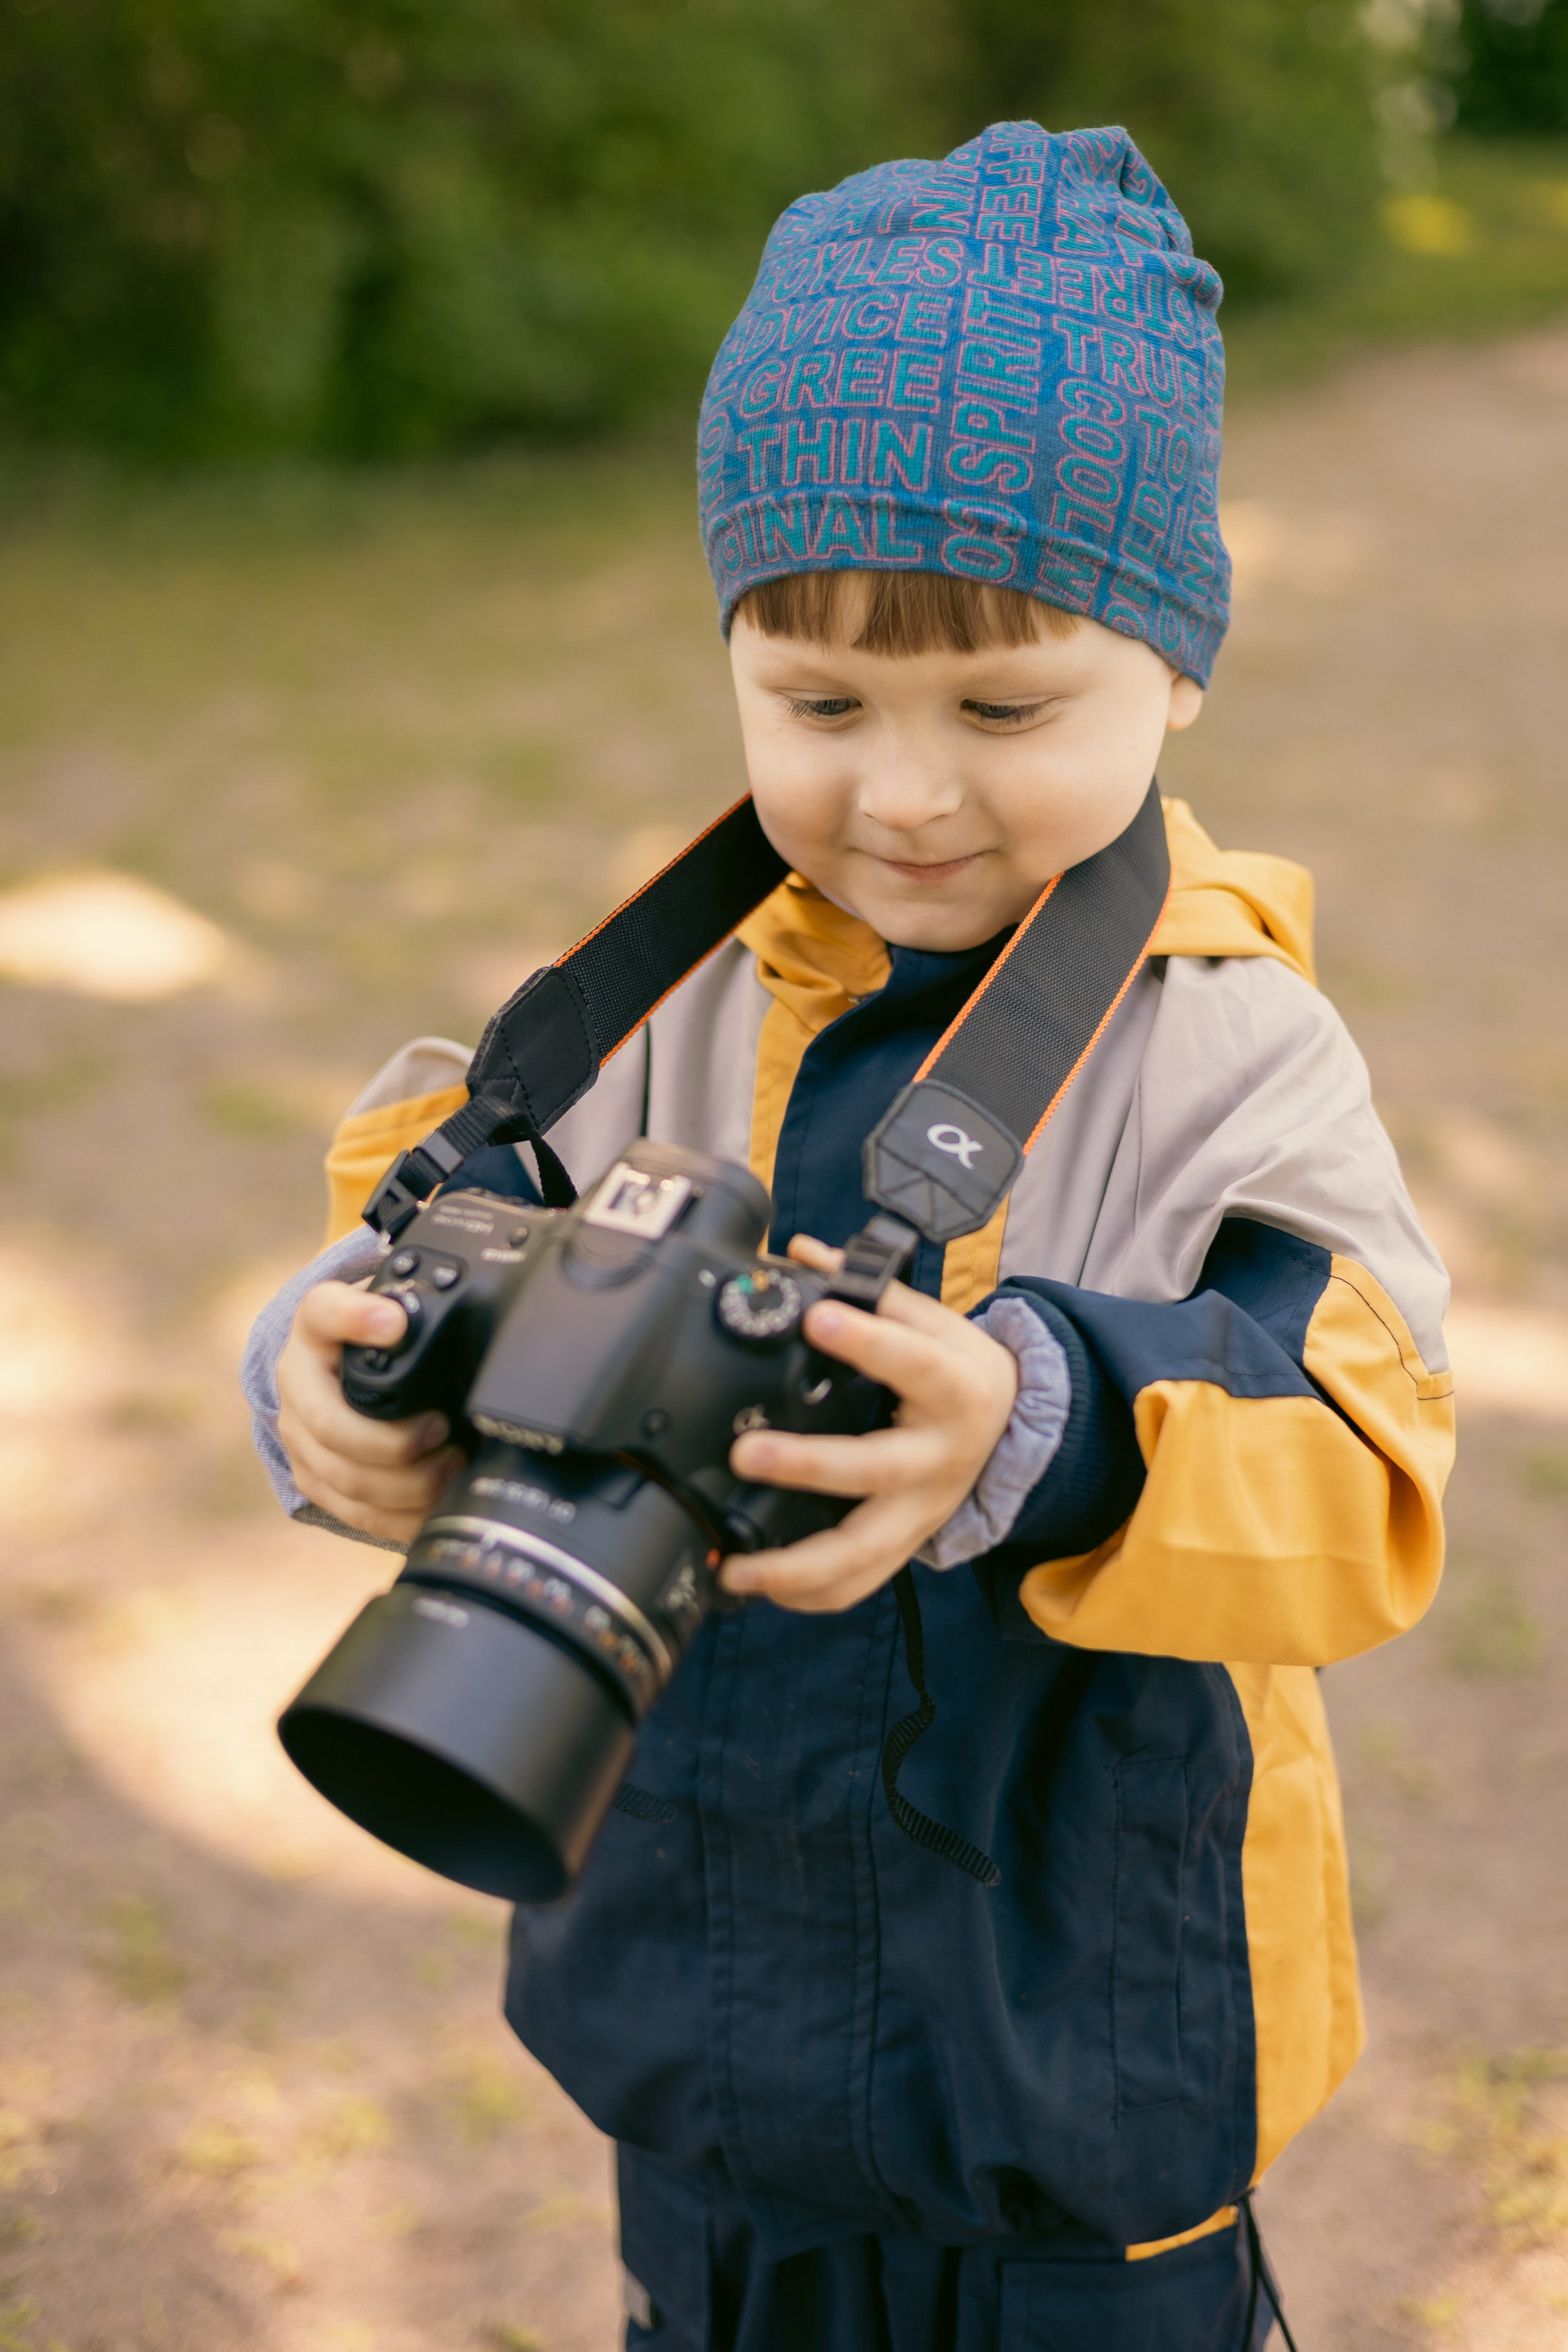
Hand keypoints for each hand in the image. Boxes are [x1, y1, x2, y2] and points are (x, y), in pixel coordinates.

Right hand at [276, 1281, 465, 1545]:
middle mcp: (297, 1381)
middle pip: (332, 1426)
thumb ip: (422, 1309)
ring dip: (407, 1482)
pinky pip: (356, 1511)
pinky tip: (437, 1502)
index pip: (323, 1312)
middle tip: (442, 1428)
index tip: (396, 1324)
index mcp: (317, 1327)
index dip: (355, 1318)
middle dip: (395, 1440)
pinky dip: (403, 1515)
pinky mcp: (313, 1479)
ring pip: (346, 1477)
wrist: (337, 1369)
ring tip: (452, 1464)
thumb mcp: (396, 1313)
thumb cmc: (380, 1340)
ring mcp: (299, 1437)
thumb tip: (488, 1312)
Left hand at [720, 1235, 1017, 1613]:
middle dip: (808, 1465)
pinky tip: (760, 1589)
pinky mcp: (908, 1546)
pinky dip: (810, 1595)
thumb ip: (868, 1291)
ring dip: (796, 1565)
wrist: (1011, 1427)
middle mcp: (940, 1457)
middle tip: (744, 1453)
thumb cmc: (957, 1370)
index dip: (867, 1342)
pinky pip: (860, 1585)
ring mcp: (924, 1511)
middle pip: (875, 1469)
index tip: (815, 1319)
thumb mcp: (931, 1321)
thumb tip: (801, 1252)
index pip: (912, 1362)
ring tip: (736, 1565)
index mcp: (955, 1387)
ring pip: (864, 1551)